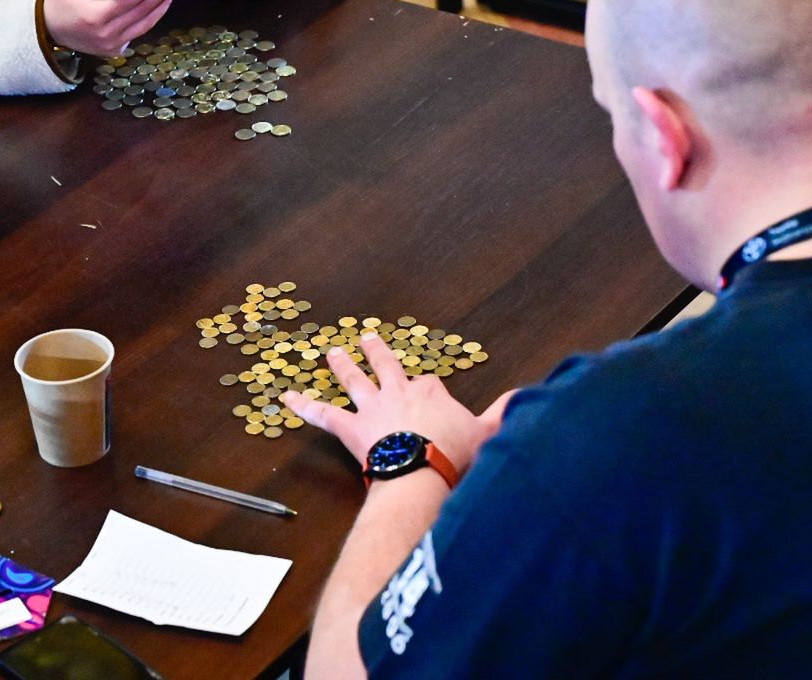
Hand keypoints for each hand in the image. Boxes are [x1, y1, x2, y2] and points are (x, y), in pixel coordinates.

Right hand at [42, 0, 187, 57]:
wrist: (48, 31)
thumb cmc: (58, 4)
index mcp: (96, 17)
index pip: (129, 1)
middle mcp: (108, 34)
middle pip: (143, 11)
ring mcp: (112, 45)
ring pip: (146, 24)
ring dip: (162, 5)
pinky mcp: (115, 50)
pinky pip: (139, 32)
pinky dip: (152, 17)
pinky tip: (161, 3)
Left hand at [283, 331, 516, 477]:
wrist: (423, 474)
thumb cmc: (454, 457)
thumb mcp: (488, 434)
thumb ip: (503, 415)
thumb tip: (525, 399)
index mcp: (430, 393)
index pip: (428, 383)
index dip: (427, 389)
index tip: (429, 393)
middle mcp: (398, 393)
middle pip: (386, 366)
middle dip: (377, 352)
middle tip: (367, 338)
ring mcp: (372, 409)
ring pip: (353, 380)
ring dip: (342, 367)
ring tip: (331, 353)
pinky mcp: (352, 429)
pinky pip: (324, 414)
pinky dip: (304, 406)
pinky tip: (286, 398)